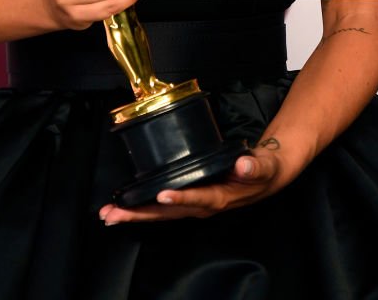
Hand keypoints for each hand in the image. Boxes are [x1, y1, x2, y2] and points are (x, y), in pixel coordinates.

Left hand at [99, 145, 293, 224]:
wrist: (266, 176)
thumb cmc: (264, 170)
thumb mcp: (264, 166)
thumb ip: (254, 165)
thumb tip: (243, 164)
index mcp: (222, 196)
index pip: (199, 198)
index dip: (182, 197)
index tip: (163, 194)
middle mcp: (205, 204)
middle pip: (170, 212)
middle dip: (141, 214)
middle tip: (114, 214)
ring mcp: (196, 203)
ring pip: (163, 213)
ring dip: (136, 214)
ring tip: (110, 215)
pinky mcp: (191, 198)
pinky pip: (165, 206)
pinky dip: (144, 208)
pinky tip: (127, 207)